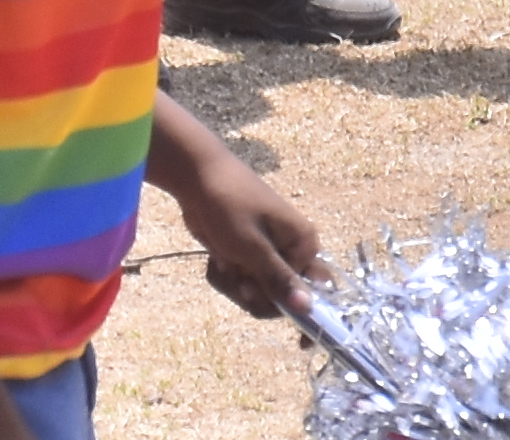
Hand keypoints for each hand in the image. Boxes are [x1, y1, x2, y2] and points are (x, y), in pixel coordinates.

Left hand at [164, 137, 326, 316]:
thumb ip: (280, 280)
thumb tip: (308, 308)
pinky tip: (216, 258)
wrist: (198, 179)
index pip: (312, 292)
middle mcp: (291, 252)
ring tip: (223, 261)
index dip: (296, 310)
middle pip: (280, 298)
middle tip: (238, 278)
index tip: (287, 329)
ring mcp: (267, 255)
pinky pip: (240, 284)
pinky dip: (225, 276)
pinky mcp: (246, 257)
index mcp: (304, 245)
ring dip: (234, 285)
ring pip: (256, 294)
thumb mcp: (253, 248)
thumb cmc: (231, 206)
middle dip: (254, 295)